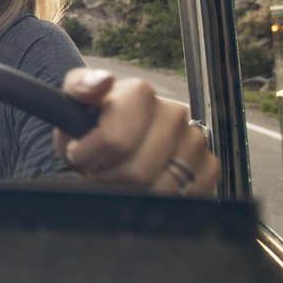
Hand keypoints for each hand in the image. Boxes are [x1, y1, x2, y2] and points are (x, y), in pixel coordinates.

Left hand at [53, 68, 219, 196]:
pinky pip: (186, 198)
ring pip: (161, 190)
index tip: (80, 152)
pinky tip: (142, 185)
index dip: (89, 155)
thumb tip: (103, 81)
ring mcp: (195, 140)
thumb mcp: (72, 104)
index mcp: (140, 94)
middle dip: (108, 178)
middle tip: (97, 169)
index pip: (115, 140)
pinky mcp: (209, 166)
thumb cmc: (89, 125)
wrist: (112, 140)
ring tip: (116, 176)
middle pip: (137, 171)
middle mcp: (174, 113)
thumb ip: (79, 88)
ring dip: (130, 192)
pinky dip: (158, 200)